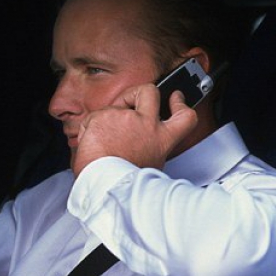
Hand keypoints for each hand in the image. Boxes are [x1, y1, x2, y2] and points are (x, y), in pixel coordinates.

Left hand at [71, 84, 197, 174]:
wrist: (104, 183)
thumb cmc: (123, 181)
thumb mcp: (149, 166)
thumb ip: (150, 148)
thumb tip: (143, 144)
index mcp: (161, 140)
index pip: (185, 116)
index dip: (180, 104)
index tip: (175, 97)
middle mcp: (146, 124)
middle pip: (150, 92)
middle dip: (140, 92)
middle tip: (132, 99)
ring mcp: (124, 117)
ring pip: (114, 107)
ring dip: (107, 119)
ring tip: (102, 141)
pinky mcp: (103, 116)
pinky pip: (94, 117)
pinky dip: (90, 128)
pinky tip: (92, 143)